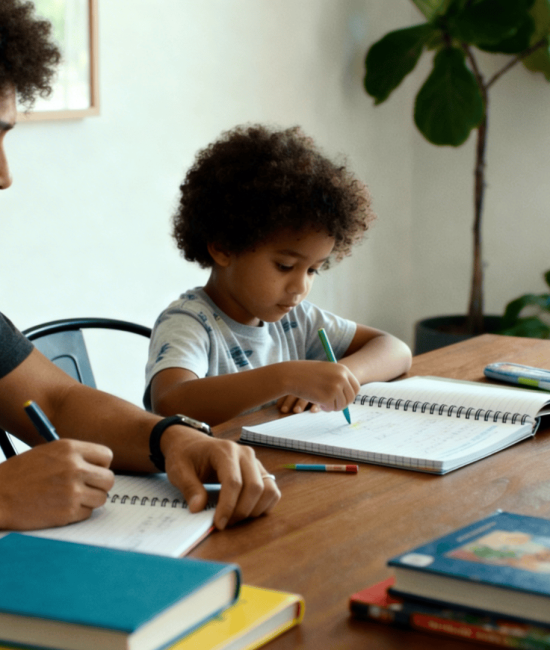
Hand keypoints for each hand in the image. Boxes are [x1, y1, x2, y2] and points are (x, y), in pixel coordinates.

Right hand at [0, 440, 113, 530]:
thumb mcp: (47, 452)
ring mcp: (72, 491)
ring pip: (102, 498)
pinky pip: (87, 513)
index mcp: (69, 448)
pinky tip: (62, 507)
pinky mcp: (67, 512)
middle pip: (109, 479)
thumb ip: (73, 456)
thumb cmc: (19, 474)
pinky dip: (78, 513)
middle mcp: (74, 467)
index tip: (93, 471)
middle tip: (86, 488)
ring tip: (72, 498)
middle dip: (100, 485)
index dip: (101, 466)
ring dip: (90, 500)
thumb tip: (97, 465)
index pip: (106, 456)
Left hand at [160, 426, 280, 529]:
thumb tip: (198, 508)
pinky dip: (263, 506)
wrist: (192, 444)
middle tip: (224, 523)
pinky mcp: (260, 471)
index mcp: (225, 450)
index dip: (228, 506)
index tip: (218, 524)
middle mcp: (245, 454)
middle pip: (255, 487)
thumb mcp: (179, 470)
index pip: (234, 482)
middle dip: (241, 511)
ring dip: (254, 510)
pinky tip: (245, 511)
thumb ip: (189, 488)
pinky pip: (272, 491)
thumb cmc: (186, 456)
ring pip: (268, 490)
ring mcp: (255, 462)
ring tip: (235, 518)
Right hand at [281, 360, 360, 412]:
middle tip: (333, 404)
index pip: (356, 387)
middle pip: (351, 398)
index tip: (343, 399)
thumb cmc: (306, 373)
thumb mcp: (326, 371)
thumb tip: (347, 394)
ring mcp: (335, 388)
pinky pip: (331, 408)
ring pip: (341, 405)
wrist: (292, 375)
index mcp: (342, 370)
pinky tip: (317, 401)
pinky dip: (325, 408)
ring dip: (333, 406)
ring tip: (322, 401)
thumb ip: (337, 379)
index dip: (350, 395)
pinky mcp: (328, 397)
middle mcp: (341, 378)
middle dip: (342, 403)